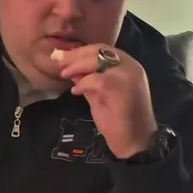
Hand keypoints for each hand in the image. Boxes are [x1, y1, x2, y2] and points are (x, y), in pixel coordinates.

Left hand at [57, 44, 157, 158]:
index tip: (61, 55)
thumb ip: (89, 81)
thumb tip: (72, 70)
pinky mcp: (121, 87)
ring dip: (77, 66)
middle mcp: (130, 66)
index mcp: (127, 65)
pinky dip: (83, 83)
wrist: (135, 142)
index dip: (80, 51)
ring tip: (64, 74)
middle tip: (57, 60)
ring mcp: (127, 75)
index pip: (101, 49)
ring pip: (97, 60)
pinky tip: (75, 91)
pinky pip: (97, 79)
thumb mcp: (100, 96)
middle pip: (98, 50)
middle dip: (74, 55)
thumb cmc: (119, 121)